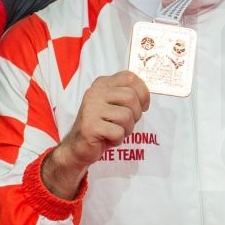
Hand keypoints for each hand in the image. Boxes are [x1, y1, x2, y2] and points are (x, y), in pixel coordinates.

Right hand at [41, 71, 149, 199]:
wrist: (78, 147)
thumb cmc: (101, 126)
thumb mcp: (115, 106)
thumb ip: (128, 97)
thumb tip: (145, 98)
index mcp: (102, 84)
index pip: (129, 77)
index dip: (142, 92)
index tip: (142, 106)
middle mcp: (95, 93)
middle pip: (131, 97)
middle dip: (135, 114)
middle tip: (126, 123)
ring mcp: (91, 108)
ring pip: (127, 115)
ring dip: (126, 129)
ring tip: (115, 132)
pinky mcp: (90, 126)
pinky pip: (118, 132)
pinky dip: (117, 139)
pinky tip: (107, 139)